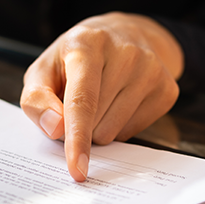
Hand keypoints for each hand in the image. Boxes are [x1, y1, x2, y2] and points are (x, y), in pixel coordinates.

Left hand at [21, 12, 182, 181]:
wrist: (124, 35)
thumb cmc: (75, 58)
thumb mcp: (44, 71)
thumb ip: (36, 99)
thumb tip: (56, 128)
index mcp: (88, 43)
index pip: (82, 100)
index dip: (77, 137)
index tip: (77, 168)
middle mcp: (125, 53)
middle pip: (95, 123)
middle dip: (79, 125)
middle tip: (79, 99)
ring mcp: (152, 70)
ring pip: (113, 132)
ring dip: (98, 127)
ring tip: (101, 98)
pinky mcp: (168, 89)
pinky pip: (132, 133)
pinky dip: (119, 126)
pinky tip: (120, 101)